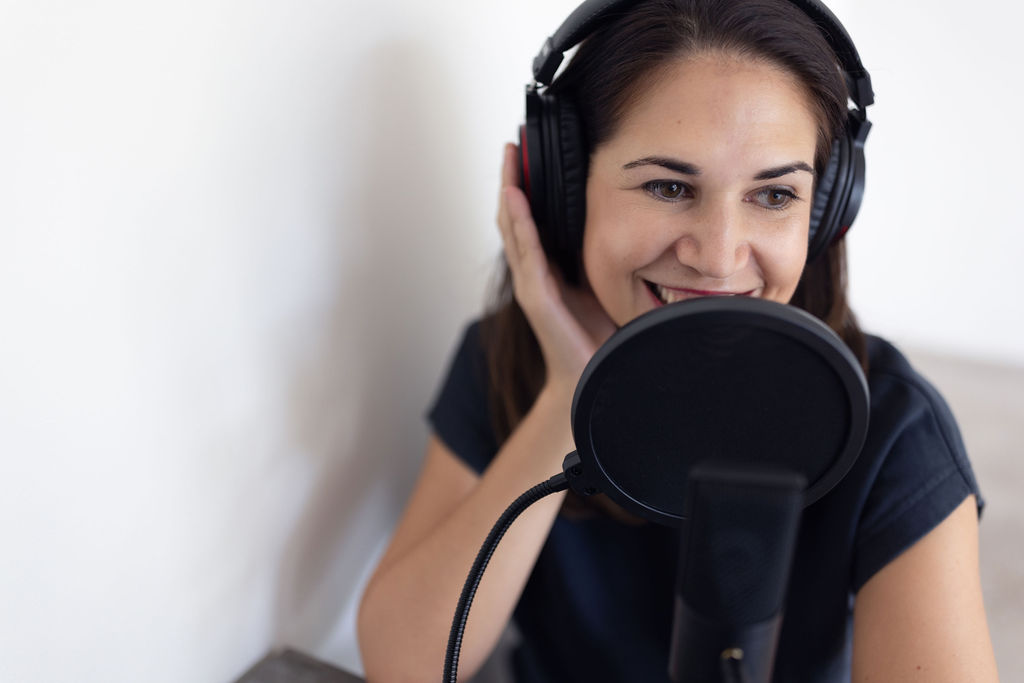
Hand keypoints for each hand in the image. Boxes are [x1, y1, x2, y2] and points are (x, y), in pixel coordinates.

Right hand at [496, 143, 616, 394]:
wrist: (594, 380)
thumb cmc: (600, 337)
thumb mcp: (605, 286)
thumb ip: (605, 257)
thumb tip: (636, 218)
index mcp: (549, 269)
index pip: (532, 221)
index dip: (528, 188)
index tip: (529, 154)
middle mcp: (534, 273)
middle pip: (515, 218)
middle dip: (513, 180)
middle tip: (513, 144)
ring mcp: (531, 285)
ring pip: (514, 229)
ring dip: (510, 192)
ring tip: (509, 160)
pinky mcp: (537, 298)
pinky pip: (526, 254)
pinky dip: (519, 224)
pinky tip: (516, 199)